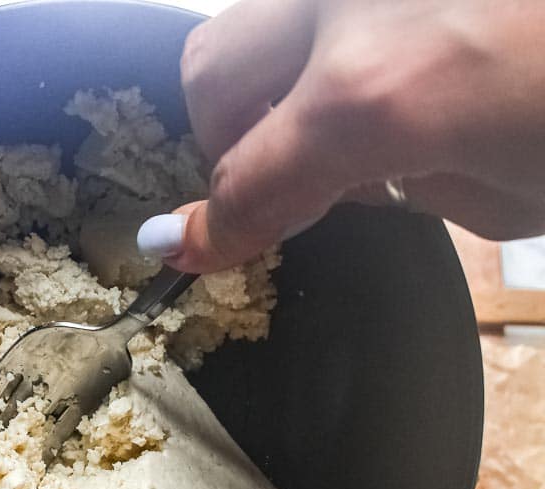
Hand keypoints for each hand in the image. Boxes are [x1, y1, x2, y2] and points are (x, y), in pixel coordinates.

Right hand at [136, 0, 544, 272]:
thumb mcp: (517, 193)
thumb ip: (408, 185)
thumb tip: (358, 174)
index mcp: (377, 97)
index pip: (249, 180)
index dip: (215, 230)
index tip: (191, 249)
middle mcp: (353, 5)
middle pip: (216, 69)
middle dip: (224, 133)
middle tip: (272, 174)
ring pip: (267, 10)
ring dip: (280, 72)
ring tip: (350, 109)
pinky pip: (342, 0)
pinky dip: (347, 32)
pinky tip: (416, 52)